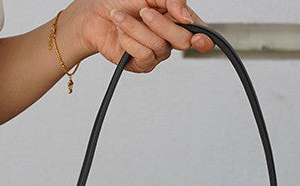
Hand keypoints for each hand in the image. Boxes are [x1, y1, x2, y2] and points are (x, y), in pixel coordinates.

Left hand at [61, 0, 213, 72]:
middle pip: (183, 41)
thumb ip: (173, 0)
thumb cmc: (122, 0)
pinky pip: (145, 56)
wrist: (95, 14)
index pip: (200, 33)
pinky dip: (130, 41)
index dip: (204, 39)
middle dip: (161, 24)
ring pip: (160, 47)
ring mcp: (157, 52)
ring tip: (121, 18)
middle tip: (143, 12)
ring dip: (137, 28)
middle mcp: (170, 37)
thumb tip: (186, 17)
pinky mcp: (142, 64)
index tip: (199, 39)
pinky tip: (121, 34)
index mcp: (178, 19)